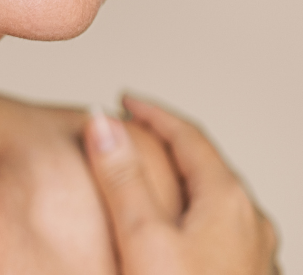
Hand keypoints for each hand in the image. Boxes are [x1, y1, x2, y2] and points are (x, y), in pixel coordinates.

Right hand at [84, 96, 278, 274]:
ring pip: (214, 200)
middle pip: (205, 164)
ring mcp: (253, 257)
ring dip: (179, 178)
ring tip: (147, 176)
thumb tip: (102, 122)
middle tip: (131, 132)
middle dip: (166, 142)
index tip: (124, 99)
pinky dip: (189, 212)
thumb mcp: (143, 242)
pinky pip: (217, 230)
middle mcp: (250, 224)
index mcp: (229, 202)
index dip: (153, 113)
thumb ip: (122, 179)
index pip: (189, 135)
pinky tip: (172, 234)